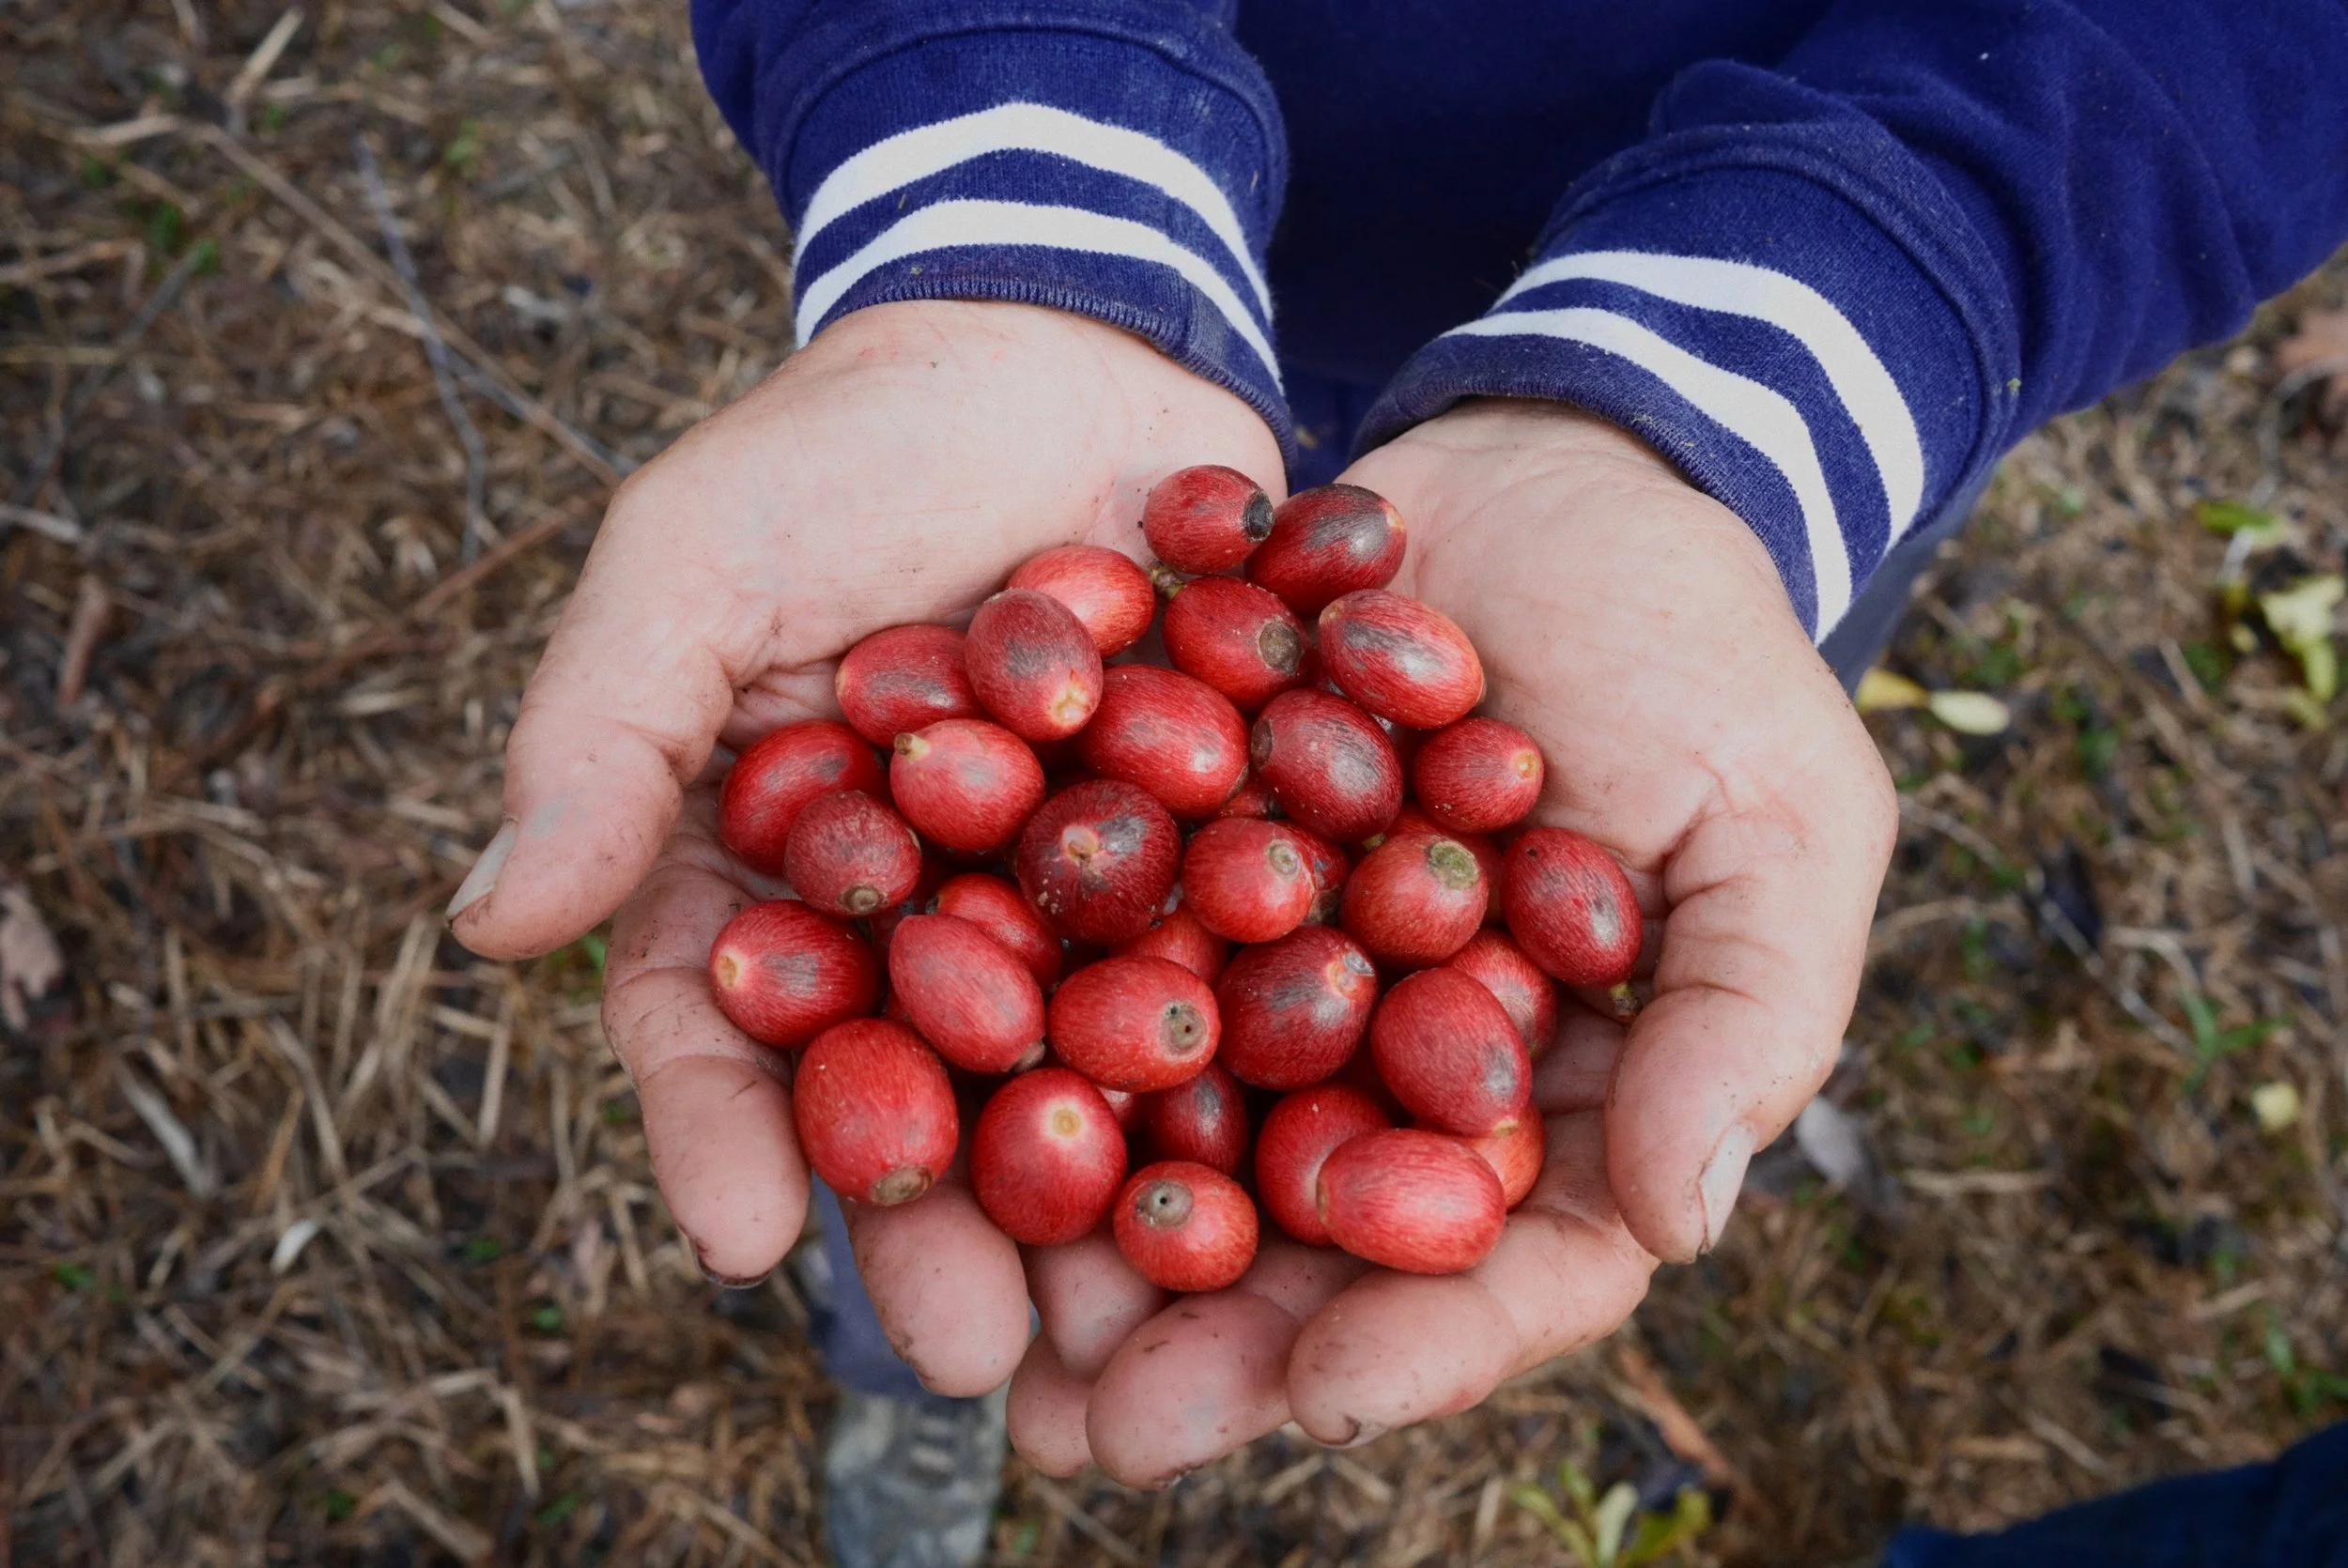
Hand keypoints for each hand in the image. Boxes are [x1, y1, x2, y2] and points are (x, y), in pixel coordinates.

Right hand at [448, 301, 1281, 1391]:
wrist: (1067, 339)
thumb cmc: (848, 443)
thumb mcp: (695, 558)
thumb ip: (602, 731)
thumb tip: (493, 927)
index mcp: (774, 870)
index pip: (730, 1026)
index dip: (730, 1133)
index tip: (748, 1243)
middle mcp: (924, 916)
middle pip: (920, 1095)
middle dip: (939, 1222)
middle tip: (968, 1356)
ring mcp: (1078, 901)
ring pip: (1082, 1073)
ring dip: (1107, 1203)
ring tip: (1141, 1320)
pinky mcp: (1222, 858)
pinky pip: (1243, 974)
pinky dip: (1269, 1063)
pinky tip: (1301, 1164)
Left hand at [1012, 399, 1895, 1479]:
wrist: (1548, 468)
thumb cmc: (1699, 650)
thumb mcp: (1778, 816)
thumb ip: (1745, 1017)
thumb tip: (1682, 1225)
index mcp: (1548, 1093)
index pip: (1495, 1261)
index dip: (1416, 1342)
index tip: (1315, 1399)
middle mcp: (1389, 1063)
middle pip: (1300, 1242)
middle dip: (1200, 1342)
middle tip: (1080, 1433)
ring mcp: (1271, 975)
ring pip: (1172, 1139)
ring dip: (1075, 1241)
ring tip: (976, 1332)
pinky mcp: (1170, 871)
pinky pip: (1085, 973)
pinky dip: (1007, 1039)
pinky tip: (919, 1099)